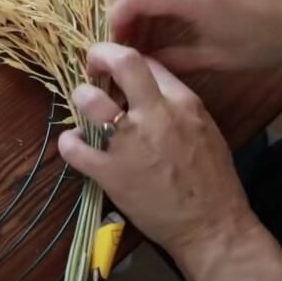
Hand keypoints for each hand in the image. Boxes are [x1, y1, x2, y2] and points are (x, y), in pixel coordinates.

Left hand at [58, 43, 258, 260]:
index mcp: (183, 102)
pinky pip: (73, 147)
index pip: (147, 61)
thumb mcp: (204, 129)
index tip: (116, 69)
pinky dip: (68, 143)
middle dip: (99, 55)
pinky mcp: (110, 172)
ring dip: (80, 98)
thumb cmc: (212, 180)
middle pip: (122, 62)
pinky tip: (75, 144)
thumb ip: (177, 106)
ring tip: (82, 108)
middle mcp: (155, 115)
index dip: (126, 60)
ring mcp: (130, 143)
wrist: (212, 225)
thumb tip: (147, 89)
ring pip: (89, 100)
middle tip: (91, 65)